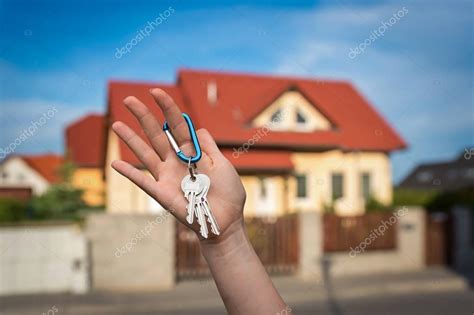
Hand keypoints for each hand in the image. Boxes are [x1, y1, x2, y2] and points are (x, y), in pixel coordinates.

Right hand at [111, 88, 245, 240]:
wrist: (227, 221)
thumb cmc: (228, 194)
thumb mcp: (222, 165)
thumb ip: (209, 147)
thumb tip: (200, 128)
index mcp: (192, 153)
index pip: (176, 126)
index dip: (167, 108)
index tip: (156, 92)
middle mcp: (176, 162)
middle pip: (157, 135)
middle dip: (143, 117)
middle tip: (128, 99)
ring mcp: (168, 177)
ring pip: (146, 154)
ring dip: (131, 140)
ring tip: (116, 124)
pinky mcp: (163, 194)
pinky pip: (144, 182)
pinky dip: (131, 173)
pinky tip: (116, 163)